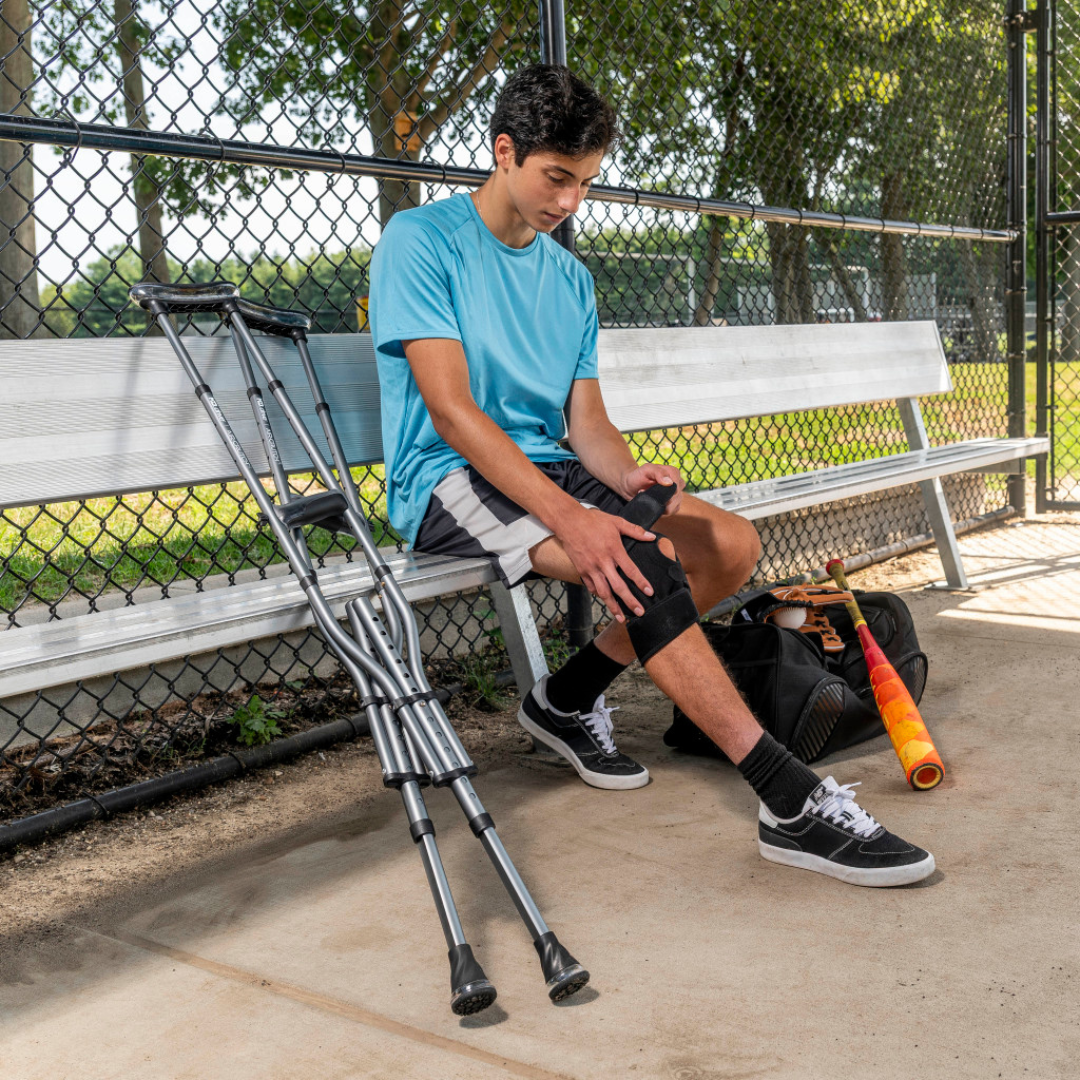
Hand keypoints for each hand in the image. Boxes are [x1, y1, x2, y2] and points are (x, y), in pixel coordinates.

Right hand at [555, 505, 656, 623]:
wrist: (569, 522)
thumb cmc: (593, 521)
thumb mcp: (616, 522)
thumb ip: (635, 530)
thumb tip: (652, 537)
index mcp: (614, 550)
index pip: (631, 570)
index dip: (641, 583)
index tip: (650, 592)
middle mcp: (603, 562)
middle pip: (618, 587)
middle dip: (630, 601)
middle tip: (640, 612)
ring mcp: (591, 568)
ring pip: (603, 592)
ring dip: (613, 606)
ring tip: (621, 617)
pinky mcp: (581, 570)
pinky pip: (591, 587)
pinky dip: (599, 595)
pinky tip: (605, 600)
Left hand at [621, 464, 684, 516]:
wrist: (631, 488)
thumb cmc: (638, 477)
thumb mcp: (646, 470)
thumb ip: (658, 472)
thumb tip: (670, 483)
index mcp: (673, 473)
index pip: (676, 487)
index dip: (663, 491)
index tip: (651, 488)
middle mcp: (678, 483)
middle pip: (675, 498)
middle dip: (660, 498)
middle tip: (647, 493)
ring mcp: (677, 495)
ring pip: (673, 507)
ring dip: (658, 504)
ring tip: (650, 498)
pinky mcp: (673, 505)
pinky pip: (671, 512)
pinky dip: (660, 510)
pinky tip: (653, 503)